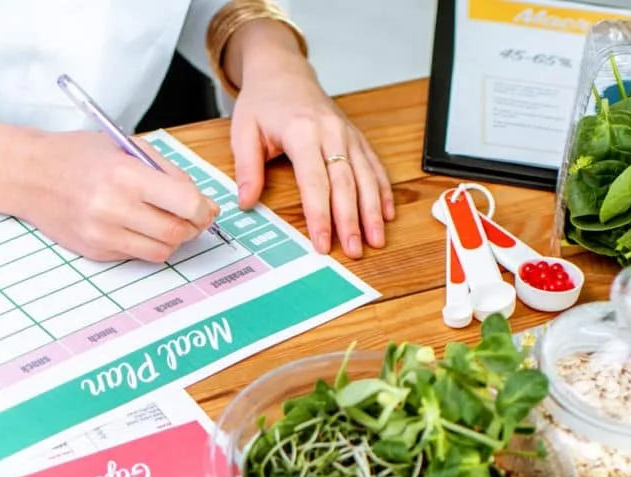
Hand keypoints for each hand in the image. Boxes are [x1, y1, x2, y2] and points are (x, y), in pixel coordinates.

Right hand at [0, 121, 217, 262]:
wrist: (31, 175)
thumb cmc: (79, 155)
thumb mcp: (125, 147)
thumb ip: (165, 172)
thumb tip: (201, 202)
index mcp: (125, 174)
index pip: (184, 203)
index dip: (203, 209)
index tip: (207, 208)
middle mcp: (113, 208)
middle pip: (176, 233)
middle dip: (193, 227)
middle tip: (193, 217)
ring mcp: (102, 234)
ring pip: (160, 251)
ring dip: (172, 239)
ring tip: (165, 221)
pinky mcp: (95, 251)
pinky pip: (135, 255)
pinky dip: (145, 243)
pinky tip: (135, 224)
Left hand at [225, 25, 393, 257]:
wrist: (283, 71)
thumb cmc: (263, 102)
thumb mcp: (243, 132)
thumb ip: (246, 169)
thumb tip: (245, 202)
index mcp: (302, 131)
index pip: (314, 182)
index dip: (320, 216)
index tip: (323, 244)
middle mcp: (331, 132)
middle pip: (345, 183)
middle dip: (351, 221)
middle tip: (354, 251)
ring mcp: (347, 134)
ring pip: (366, 176)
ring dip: (372, 211)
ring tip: (376, 240)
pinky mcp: (356, 137)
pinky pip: (374, 165)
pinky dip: (382, 190)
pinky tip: (386, 214)